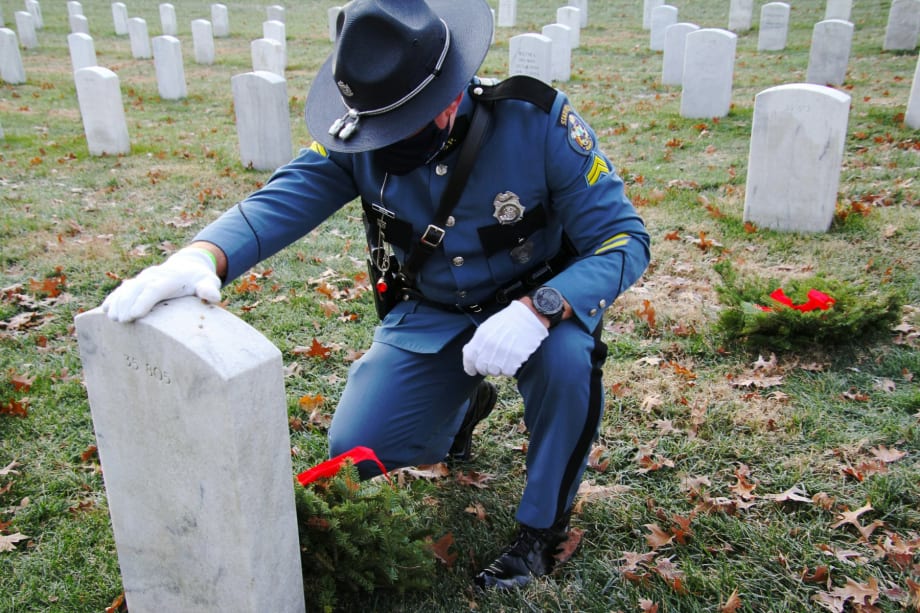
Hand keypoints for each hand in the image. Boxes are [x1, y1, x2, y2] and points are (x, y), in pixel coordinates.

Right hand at [102, 247, 221, 321]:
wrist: (188, 265)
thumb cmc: (199, 278)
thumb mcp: (208, 281)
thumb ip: (209, 288)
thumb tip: (214, 297)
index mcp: (169, 278)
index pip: (154, 289)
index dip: (144, 301)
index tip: (135, 315)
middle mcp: (153, 276)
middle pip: (136, 289)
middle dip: (126, 304)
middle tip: (120, 321)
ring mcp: (143, 278)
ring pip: (126, 288)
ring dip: (117, 302)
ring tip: (111, 318)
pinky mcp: (136, 282)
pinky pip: (122, 289)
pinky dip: (113, 298)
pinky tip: (104, 310)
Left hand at [462, 300, 548, 376]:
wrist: (528, 315)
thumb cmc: (508, 321)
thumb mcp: (487, 326)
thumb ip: (477, 341)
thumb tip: (468, 353)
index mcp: (481, 336)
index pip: (469, 358)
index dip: (469, 367)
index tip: (472, 371)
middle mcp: (490, 345)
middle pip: (482, 368)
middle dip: (485, 369)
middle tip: (491, 365)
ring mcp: (503, 352)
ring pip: (494, 372)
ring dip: (498, 369)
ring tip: (503, 361)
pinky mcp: (516, 357)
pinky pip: (508, 372)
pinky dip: (509, 370)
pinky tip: (511, 361)